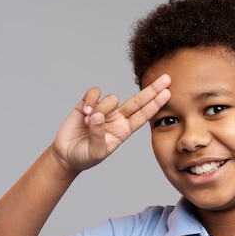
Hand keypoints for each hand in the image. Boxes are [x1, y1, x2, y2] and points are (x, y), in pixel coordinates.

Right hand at [51, 74, 170, 172]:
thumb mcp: (95, 153)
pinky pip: (94, 93)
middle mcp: (117, 118)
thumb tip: (98, 116)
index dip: (155, 104)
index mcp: (124, 130)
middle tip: (166, 78)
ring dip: (101, 109)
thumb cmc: (85, 157)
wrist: (66, 155)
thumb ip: (98, 136)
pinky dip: (90, 100)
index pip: (143, 115)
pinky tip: (84, 112)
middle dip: (152, 89)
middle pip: (137, 100)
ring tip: (88, 124)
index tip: (168, 93)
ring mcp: (104, 110)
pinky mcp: (88, 104)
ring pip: (112, 98)